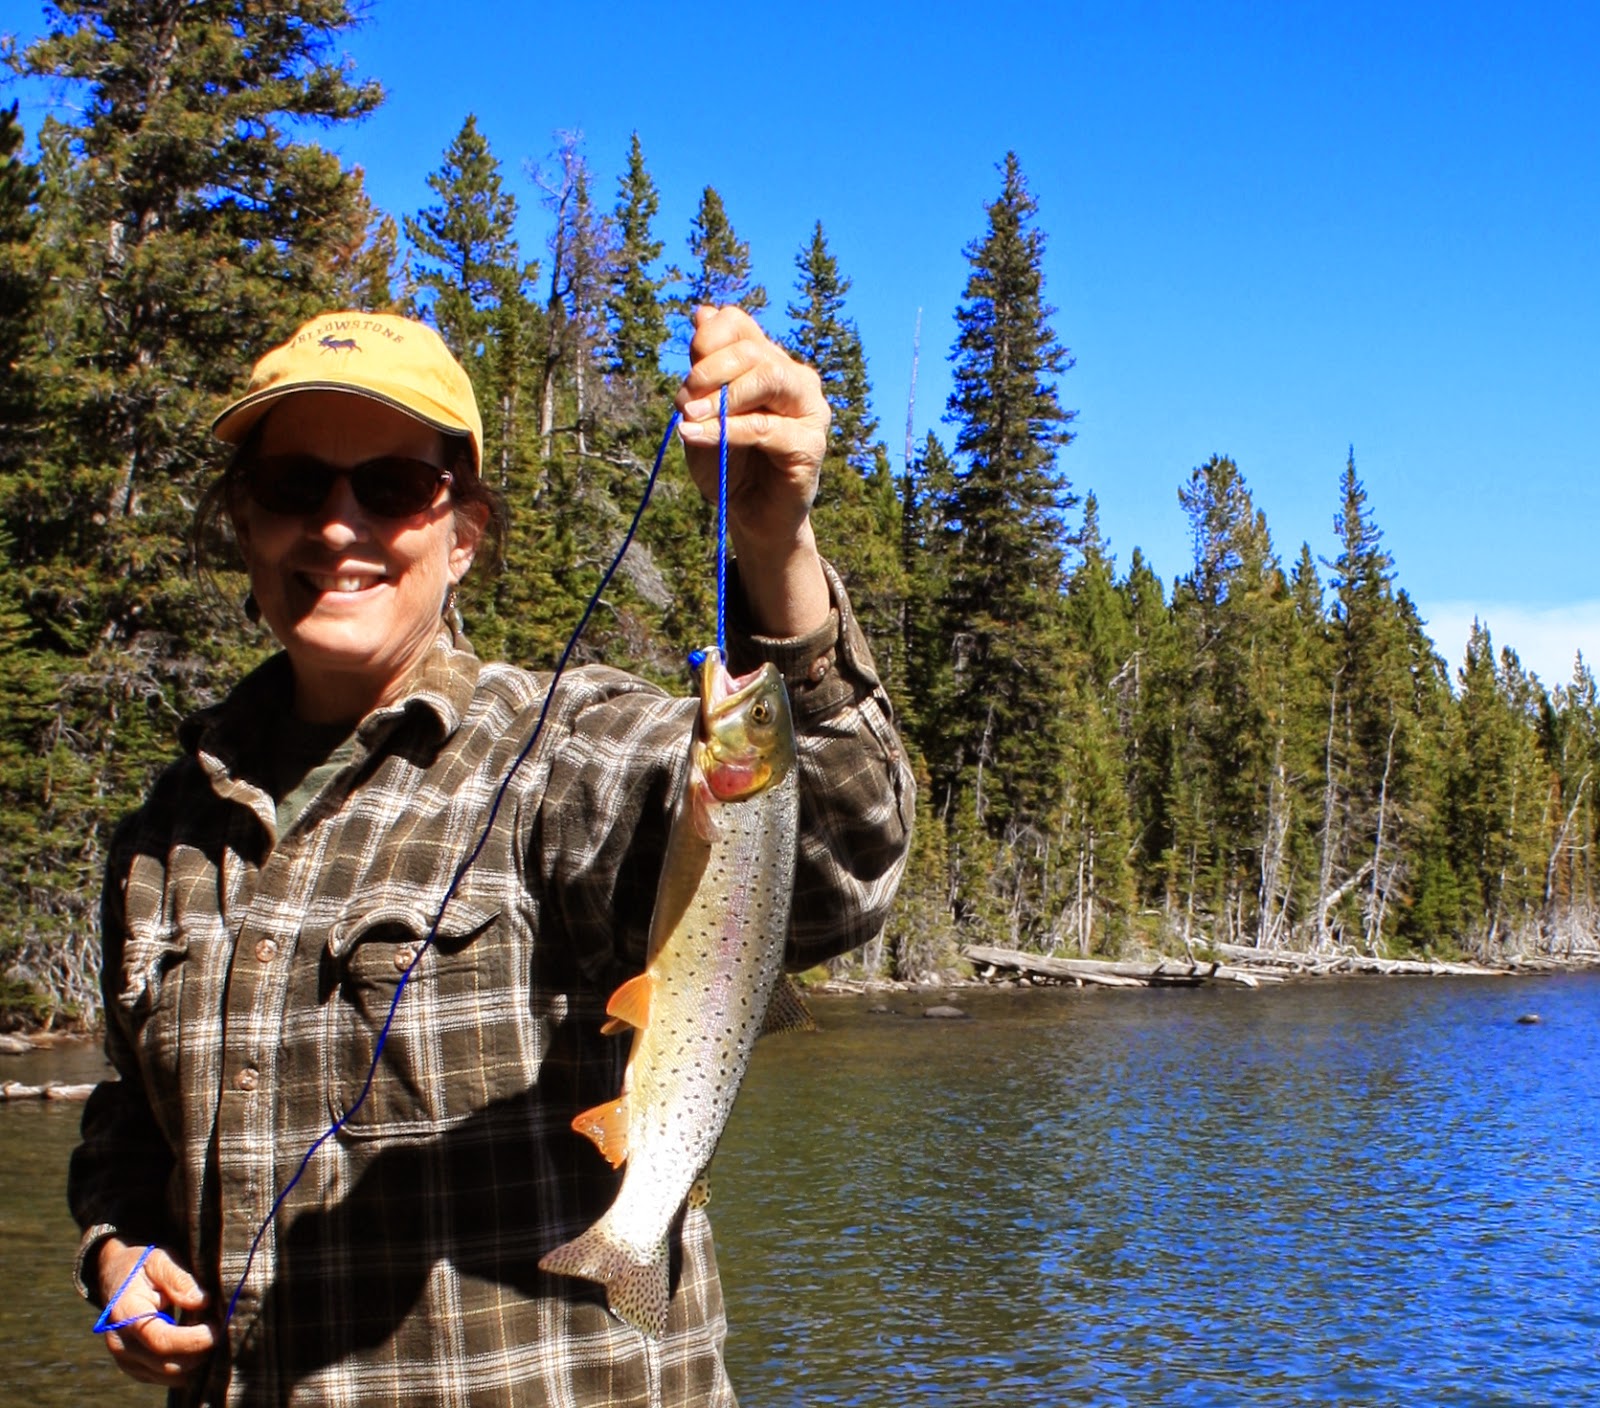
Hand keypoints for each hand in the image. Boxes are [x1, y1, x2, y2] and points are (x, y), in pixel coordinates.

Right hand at [97, 1238, 217, 1386]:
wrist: (115, 1277)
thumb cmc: (142, 1266)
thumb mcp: (159, 1260)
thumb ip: (179, 1280)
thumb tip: (202, 1302)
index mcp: (125, 1315)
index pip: (160, 1340)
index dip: (193, 1339)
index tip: (218, 1327)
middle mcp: (121, 1344)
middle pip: (167, 1364)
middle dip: (200, 1350)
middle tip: (221, 1326)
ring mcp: (126, 1360)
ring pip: (170, 1375)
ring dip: (196, 1359)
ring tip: (209, 1330)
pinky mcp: (137, 1368)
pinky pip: (167, 1376)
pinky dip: (188, 1363)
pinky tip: (197, 1339)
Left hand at [675, 306, 830, 636]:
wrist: (749, 516)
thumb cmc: (726, 463)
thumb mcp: (703, 414)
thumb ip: (704, 370)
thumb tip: (703, 312)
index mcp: (767, 362)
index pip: (739, 323)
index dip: (708, 337)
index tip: (686, 369)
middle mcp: (794, 378)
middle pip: (752, 349)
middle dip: (709, 370)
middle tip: (682, 401)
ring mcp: (809, 409)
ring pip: (768, 377)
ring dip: (722, 395)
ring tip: (688, 416)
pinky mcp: (811, 443)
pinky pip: (766, 427)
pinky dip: (727, 430)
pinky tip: (695, 436)